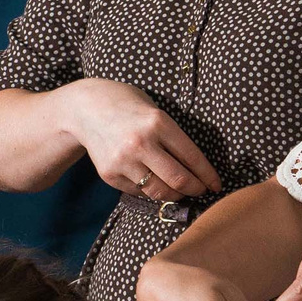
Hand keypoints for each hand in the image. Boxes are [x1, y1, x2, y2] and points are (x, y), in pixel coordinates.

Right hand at [65, 80, 221, 200]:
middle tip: (200, 190)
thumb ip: (172, 136)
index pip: (192, 157)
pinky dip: (150, 190)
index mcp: (158, 123)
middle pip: (178, 180)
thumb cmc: (127, 105)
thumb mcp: (154, 111)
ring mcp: (123, 161)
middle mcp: (141, 143)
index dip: (208, 175)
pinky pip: (138, 191)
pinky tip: (153, 182)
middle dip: (195, 189)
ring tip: (179, 190)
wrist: (85, 108)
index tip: (216, 185)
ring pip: (159, 192)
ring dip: (174, 195)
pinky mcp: (110, 174)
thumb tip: (196, 168)